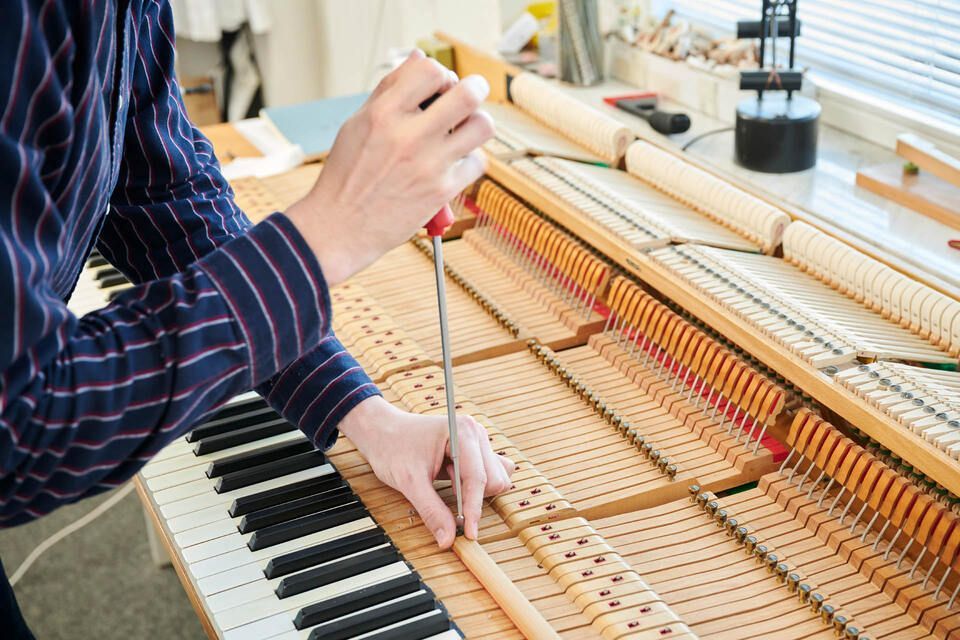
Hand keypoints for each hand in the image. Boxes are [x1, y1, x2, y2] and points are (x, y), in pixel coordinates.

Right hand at [286, 50, 494, 284]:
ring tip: (464, 130)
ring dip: (477, 124)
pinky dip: (470, 160)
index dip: (439, 74)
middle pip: (467, 94)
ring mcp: (428, 164)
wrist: (339, 228)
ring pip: (482, 126)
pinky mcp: (441, 190)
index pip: (430, 69)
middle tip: (469, 96)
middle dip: (474, 89)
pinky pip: (477, 163)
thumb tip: (417, 59)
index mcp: (383, 114)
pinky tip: (455, 162)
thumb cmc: (346, 177)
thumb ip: (389, 91)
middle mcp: (408, 136)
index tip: (438, 87)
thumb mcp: (357, 124)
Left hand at [337, 395, 514, 548]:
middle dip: (472, 498)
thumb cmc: (392, 447)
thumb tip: (448, 539)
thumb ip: (431, 510)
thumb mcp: (409, 481)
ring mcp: (478, 441)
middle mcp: (475, 433)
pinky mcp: (476, 450)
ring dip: (475, 492)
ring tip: (447, 483)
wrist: (382, 431)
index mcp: (462, 432)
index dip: (473, 509)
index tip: (469, 534)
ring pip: (495, 478)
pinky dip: (477, 487)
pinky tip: (455, 482)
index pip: (477, 478)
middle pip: (493, 480)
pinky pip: (491, 474)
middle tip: (445, 498)